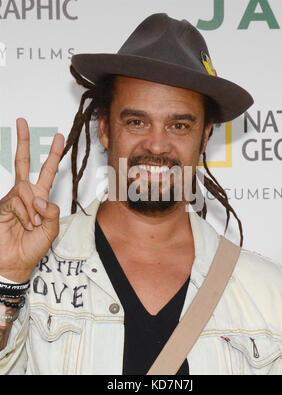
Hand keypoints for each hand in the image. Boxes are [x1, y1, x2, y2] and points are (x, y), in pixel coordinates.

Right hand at [0, 118, 64, 281]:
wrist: (15, 262)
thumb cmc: (33, 247)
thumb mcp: (51, 230)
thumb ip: (52, 212)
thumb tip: (41, 197)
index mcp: (41, 199)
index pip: (48, 172)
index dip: (54, 155)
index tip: (59, 137)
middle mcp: (27, 195)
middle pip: (24, 163)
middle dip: (24, 142)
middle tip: (22, 121)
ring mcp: (13, 198)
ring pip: (26, 189)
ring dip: (33, 209)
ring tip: (33, 225)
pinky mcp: (3, 204)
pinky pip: (18, 200)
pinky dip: (26, 214)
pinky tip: (25, 225)